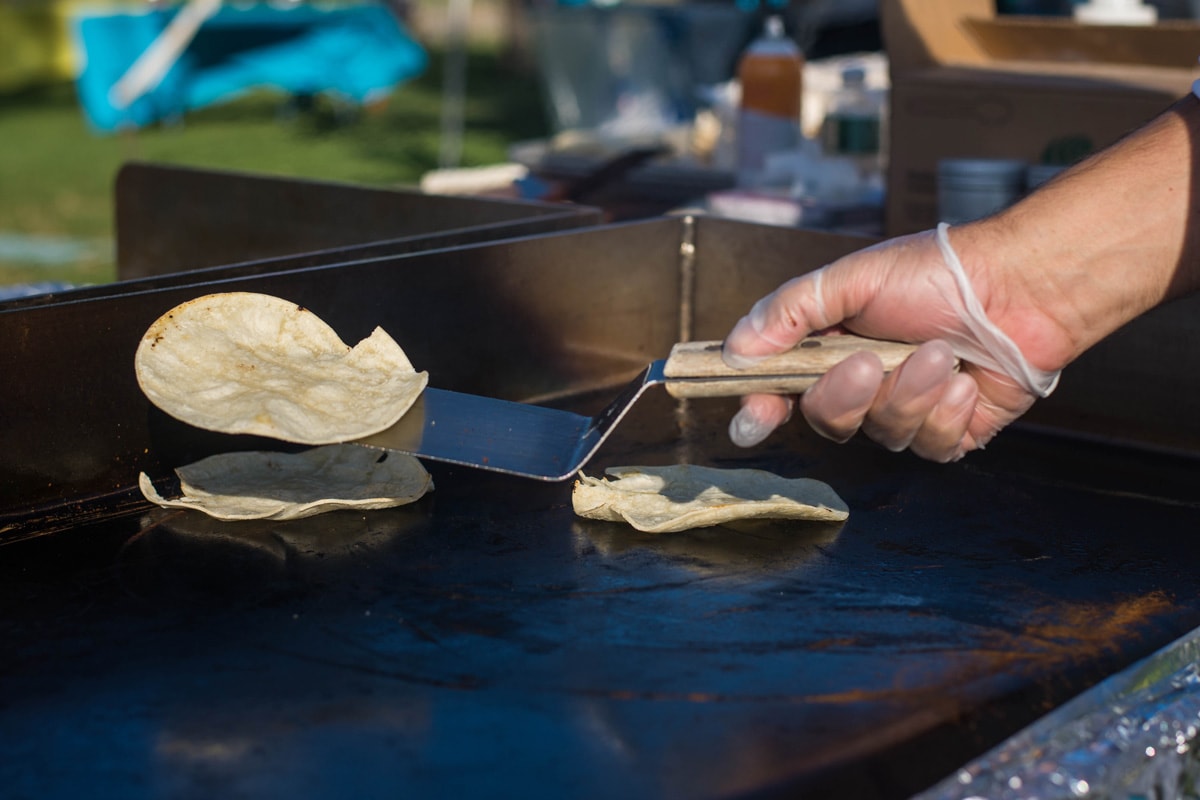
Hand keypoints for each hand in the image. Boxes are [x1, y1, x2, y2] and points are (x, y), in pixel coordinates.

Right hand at [721, 224, 1063, 461]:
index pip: (780, 388)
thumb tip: (737, 348)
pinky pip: (929, 446)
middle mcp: (865, 384)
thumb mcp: (854, 277)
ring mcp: (907, 411)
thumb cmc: (943, 273)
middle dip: (847, 394)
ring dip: (911, 393)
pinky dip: (948, 411)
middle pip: (827, 420)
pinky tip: (966, 380)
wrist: (1024, 288)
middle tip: (869, 360)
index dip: (762, 408)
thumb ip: (791, 311)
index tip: (756, 417)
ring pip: (883, 433)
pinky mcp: (949, 432)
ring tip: (941, 354)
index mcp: (833, 347)